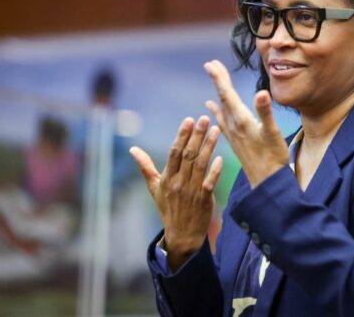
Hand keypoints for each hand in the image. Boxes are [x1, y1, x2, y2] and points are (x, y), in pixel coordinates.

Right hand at [130, 116, 221, 269]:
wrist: (181, 235)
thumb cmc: (168, 208)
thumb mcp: (154, 187)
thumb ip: (145, 166)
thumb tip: (132, 149)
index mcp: (167, 178)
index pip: (174, 152)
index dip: (182, 135)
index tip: (188, 120)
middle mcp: (178, 182)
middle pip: (188, 155)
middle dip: (196, 135)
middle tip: (204, 118)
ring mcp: (191, 191)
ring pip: (200, 165)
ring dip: (208, 146)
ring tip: (216, 130)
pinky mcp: (204, 199)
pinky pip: (209, 182)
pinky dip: (215, 170)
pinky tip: (221, 157)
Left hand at [204, 60, 288, 187]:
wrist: (267, 183)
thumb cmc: (274, 158)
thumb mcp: (273, 133)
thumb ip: (266, 112)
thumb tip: (261, 92)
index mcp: (241, 121)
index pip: (227, 95)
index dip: (219, 78)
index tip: (210, 64)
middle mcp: (234, 126)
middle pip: (222, 98)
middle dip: (218, 80)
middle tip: (211, 64)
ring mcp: (233, 135)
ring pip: (222, 108)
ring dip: (218, 92)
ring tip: (215, 79)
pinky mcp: (236, 142)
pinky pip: (222, 121)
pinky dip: (217, 110)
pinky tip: (211, 107)